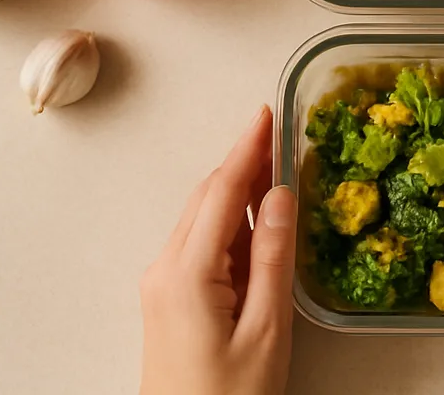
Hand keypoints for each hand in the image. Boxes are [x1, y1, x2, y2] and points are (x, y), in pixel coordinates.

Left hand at [140, 106, 296, 394]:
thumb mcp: (265, 329)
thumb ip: (273, 257)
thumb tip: (280, 195)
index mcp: (187, 272)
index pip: (220, 191)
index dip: (247, 149)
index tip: (268, 114)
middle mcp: (166, 269)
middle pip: (206, 198)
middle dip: (243, 162)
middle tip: (281, 134)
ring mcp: (163, 285)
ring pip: (202, 219)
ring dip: (236, 190)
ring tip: (276, 168)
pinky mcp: (169, 300)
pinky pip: (201, 244)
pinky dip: (229, 221)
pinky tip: (256, 221)